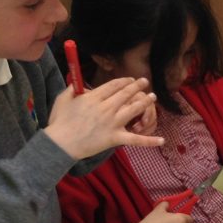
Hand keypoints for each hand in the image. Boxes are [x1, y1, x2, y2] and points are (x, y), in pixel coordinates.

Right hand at [46, 77, 163, 159]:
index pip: (114, 85)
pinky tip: (162, 140)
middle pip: (126, 94)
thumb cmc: (60, 121)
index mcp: (94, 97)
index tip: (130, 79)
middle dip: (137, 86)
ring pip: (134, 109)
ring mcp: (113, 123)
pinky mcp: (115, 138)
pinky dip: (150, 141)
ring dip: (145, 101)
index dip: (124, 81)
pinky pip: (136, 140)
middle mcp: (106, 108)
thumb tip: (80, 83)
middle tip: (144, 81)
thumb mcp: (63, 98)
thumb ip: (74, 88)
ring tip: (153, 96)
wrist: (61, 143)